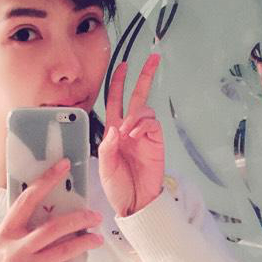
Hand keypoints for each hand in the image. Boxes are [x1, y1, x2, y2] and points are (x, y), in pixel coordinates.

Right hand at [0, 158, 103, 261]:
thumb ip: (19, 235)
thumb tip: (48, 218)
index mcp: (4, 234)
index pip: (26, 200)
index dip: (46, 181)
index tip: (63, 165)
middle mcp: (14, 249)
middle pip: (53, 227)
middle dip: (79, 219)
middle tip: (95, 216)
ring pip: (64, 250)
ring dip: (84, 243)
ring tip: (97, 240)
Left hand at [98, 53, 164, 216]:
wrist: (135, 203)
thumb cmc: (118, 187)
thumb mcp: (105, 167)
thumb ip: (107, 147)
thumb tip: (116, 128)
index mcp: (114, 132)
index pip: (116, 101)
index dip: (118, 83)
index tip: (123, 65)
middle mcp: (130, 129)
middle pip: (138, 96)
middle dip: (144, 76)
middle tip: (153, 58)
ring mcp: (144, 135)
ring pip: (144, 109)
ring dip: (135, 115)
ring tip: (128, 132)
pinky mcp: (156, 142)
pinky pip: (152, 123)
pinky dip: (142, 125)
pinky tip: (135, 136)